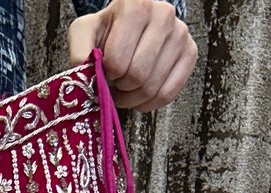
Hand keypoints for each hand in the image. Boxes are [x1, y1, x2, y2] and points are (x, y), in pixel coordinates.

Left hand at [67, 0, 197, 112]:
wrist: (131, 25)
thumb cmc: (108, 30)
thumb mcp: (85, 32)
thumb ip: (79, 50)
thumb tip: (83, 73)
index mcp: (136, 4)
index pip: (117, 60)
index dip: (106, 74)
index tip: (104, 70)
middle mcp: (163, 14)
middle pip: (137, 75)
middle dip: (120, 87)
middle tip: (114, 82)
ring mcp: (180, 33)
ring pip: (152, 88)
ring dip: (132, 98)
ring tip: (124, 87)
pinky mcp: (190, 53)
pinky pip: (168, 94)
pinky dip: (148, 103)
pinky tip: (138, 95)